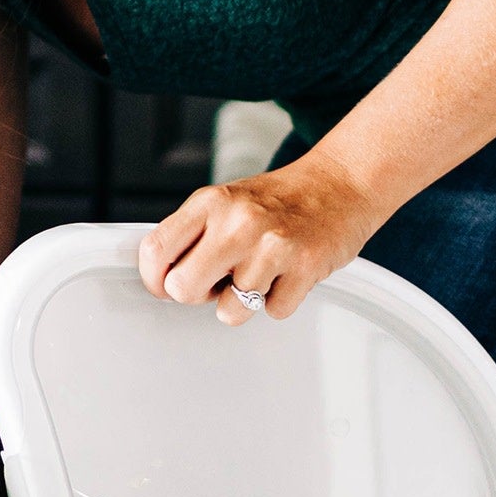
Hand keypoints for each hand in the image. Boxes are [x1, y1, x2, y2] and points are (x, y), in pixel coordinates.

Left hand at [139, 155, 381, 324]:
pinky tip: (287, 274)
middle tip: (217, 281)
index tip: (164, 286)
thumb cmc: (278, 200)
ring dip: (243, 302)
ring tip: (260, 272)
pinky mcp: (305, 267)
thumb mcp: (225, 203)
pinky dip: (279, 301)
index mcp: (210, 202)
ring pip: (229, 312)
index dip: (154, 279)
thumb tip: (160, 278)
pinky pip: (272, 312)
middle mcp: (237, 221)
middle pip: (183, 289)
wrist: (341, 184)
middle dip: (197, 294)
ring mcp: (272, 245)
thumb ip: (192, 234)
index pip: (155, 250)